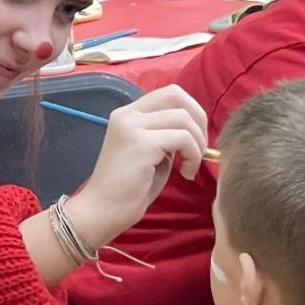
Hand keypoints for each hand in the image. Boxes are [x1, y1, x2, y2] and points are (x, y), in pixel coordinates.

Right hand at [67, 85, 207, 246]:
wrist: (103, 211)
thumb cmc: (128, 189)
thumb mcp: (151, 153)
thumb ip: (166, 135)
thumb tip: (194, 129)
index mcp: (128, 114)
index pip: (169, 94)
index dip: (191, 112)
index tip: (194, 140)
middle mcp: (128, 114)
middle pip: (177, 95)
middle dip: (199, 119)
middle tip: (200, 148)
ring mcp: (133, 126)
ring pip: (184, 118)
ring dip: (197, 143)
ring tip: (191, 166)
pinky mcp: (141, 143)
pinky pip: (182, 138)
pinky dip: (193, 155)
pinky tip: (186, 173)